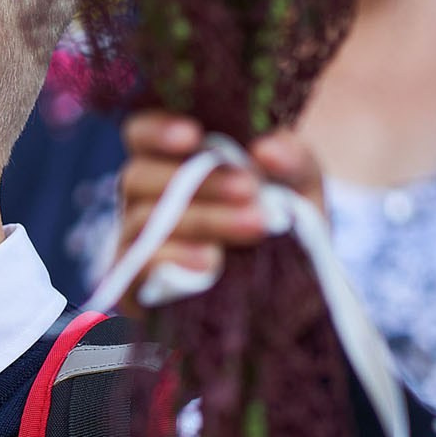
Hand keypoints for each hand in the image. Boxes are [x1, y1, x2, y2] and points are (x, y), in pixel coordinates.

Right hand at [115, 112, 325, 304]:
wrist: (286, 307)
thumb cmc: (284, 235)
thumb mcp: (301, 192)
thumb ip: (293, 162)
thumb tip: (266, 149)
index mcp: (173, 163)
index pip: (140, 133)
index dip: (156, 129)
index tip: (193, 136)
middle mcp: (144, 199)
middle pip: (139, 175)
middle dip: (199, 180)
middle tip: (250, 190)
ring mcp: (135, 243)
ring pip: (145, 219)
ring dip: (202, 219)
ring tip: (254, 228)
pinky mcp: (133, 286)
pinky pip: (136, 265)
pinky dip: (172, 259)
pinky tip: (210, 263)